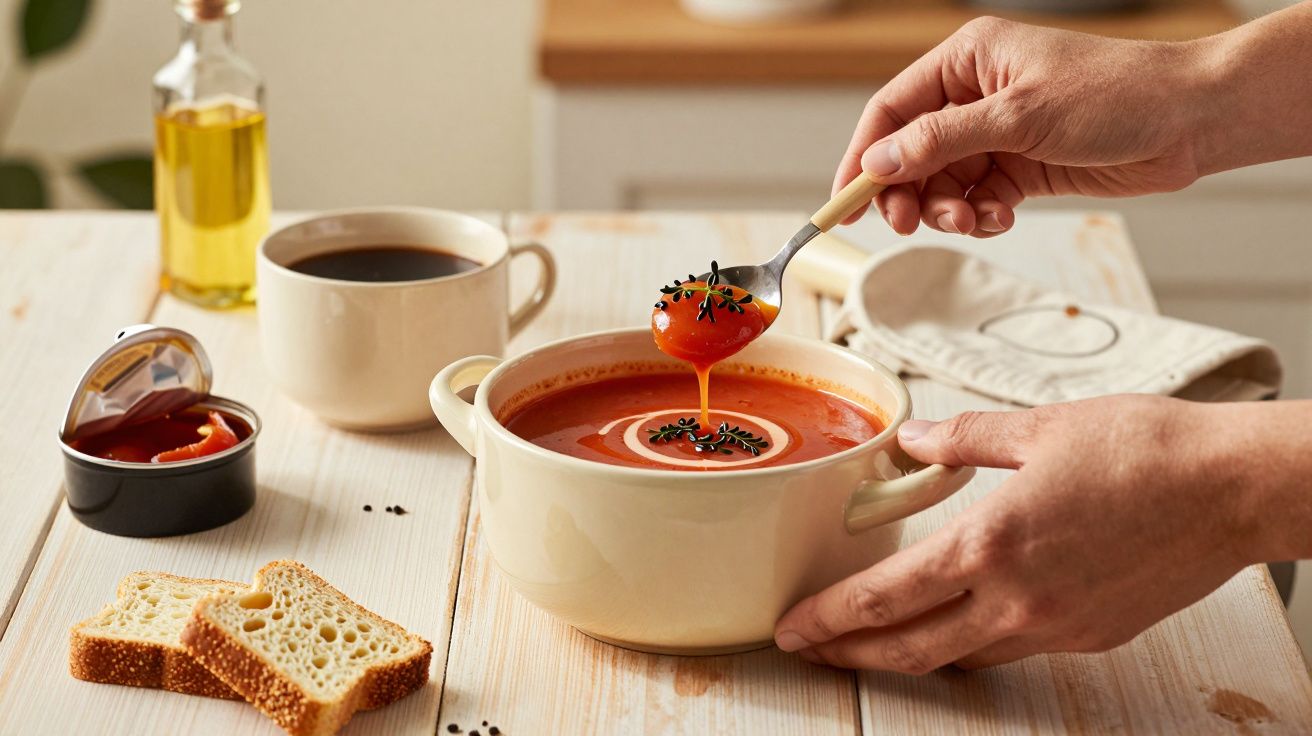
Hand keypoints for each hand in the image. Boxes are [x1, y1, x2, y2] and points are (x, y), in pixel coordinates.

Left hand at [773, 395, 1281, 671]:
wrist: (1230, 489)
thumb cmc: (1142, 450)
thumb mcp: (1037, 428)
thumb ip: (961, 440)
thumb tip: (913, 444)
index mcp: (989, 544)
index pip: (883, 598)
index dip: (828, 619)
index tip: (793, 626)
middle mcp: (1015, 600)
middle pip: (908, 648)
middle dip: (848, 653)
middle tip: (809, 649)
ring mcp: (1054, 627)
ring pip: (958, 656)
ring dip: (906, 652)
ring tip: (871, 640)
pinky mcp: (1089, 636)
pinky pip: (1010, 648)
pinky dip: (969, 643)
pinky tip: (957, 623)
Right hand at [836, 17, 1215, 236]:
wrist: (1190, 121)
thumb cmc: (1117, 95)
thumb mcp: (1020, 115)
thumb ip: (943, 140)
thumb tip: (879, 161)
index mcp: (968, 60)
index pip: (891, 111)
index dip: (862, 157)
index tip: (844, 204)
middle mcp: (975, 95)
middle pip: (910, 154)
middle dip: (907, 193)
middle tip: (908, 224)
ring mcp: (997, 133)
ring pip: (941, 183)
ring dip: (948, 210)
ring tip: (974, 219)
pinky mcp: (1020, 166)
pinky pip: (976, 198)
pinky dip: (982, 215)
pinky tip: (1003, 216)